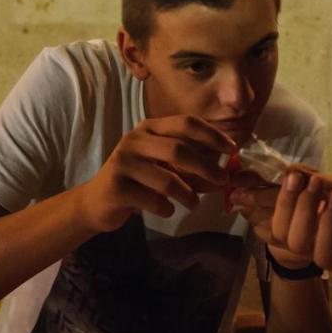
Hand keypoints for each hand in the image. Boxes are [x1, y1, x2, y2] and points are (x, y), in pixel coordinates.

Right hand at [76, 115, 234, 233]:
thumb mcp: (166, 168)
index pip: (186, 122)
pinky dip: (167, 208)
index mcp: (150, 128)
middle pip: (179, 149)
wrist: (98, 201)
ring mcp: (123, 162)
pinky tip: (167, 210)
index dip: (213, 135)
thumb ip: (194, 167)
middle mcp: (135, 139)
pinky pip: (153, 200)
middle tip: (223, 180)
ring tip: (194, 203)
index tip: (233, 149)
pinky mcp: (116, 187)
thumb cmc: (140, 181)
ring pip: (167, 179)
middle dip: (206, 167)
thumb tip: (228, 172)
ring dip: (188, 194)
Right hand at [235, 168, 331, 273]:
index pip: (281, 227)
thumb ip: (323, 180)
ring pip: (321, 257)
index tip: (294, 178)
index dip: (283, 205)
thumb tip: (291, 170)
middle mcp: (322, 245)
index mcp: (310, 228)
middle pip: (294, 244)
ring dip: (326, 225)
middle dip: (302, 212)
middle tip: (318, 186)